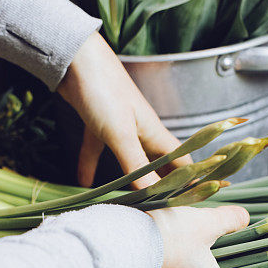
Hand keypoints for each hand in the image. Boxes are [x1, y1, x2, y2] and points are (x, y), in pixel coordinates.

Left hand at [57, 32, 188, 188]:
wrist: (75, 58)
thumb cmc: (104, 91)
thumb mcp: (122, 135)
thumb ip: (137, 166)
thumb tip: (156, 197)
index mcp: (155, 133)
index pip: (183, 161)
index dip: (191, 181)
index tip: (192, 202)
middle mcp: (142, 132)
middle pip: (158, 165)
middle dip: (162, 186)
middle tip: (161, 209)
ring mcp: (120, 128)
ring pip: (129, 160)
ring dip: (129, 180)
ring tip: (128, 203)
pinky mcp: (98, 124)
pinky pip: (99, 151)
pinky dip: (92, 167)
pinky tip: (84, 183)